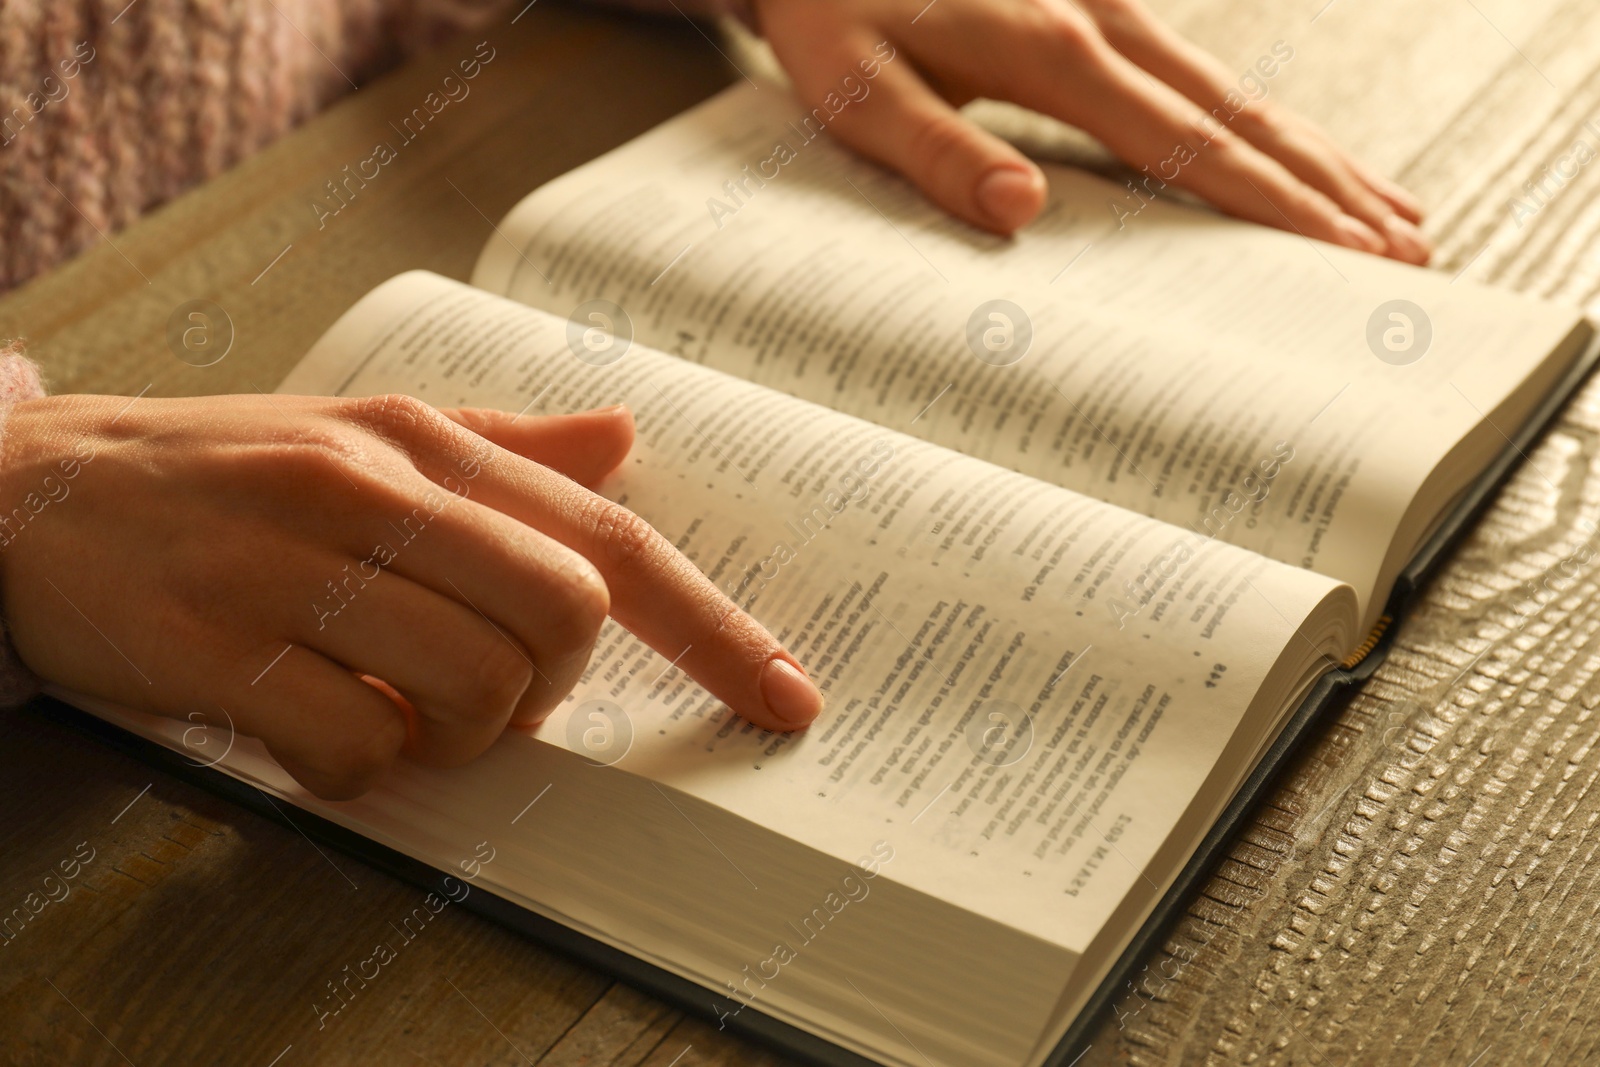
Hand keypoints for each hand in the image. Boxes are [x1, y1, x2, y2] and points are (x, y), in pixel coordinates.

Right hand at [0, 393, 822, 798]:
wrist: (34, 492)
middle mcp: (375, 490)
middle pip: (564, 622)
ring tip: (385, 699)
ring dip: (453, 733)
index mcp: (428, 441)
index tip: (788, 698)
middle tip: (478, 686)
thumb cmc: (231, 476)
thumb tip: (630, 441)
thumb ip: (505, 445)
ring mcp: (295, 565)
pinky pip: (359, 749)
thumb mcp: (368, 435)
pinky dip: (359, 766)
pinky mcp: (221, 644)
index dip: (716, 628)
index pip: (612, 540)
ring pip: (473, 692)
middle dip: (545, 686)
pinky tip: (311, 721)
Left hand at [755, 0, 1429, 262]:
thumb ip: (937, 149)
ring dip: (1318, 157)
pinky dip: (1266, 124)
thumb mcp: (858, 91)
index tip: (1344, 254)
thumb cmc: (834, 11)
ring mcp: (1112, 8)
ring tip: (1392, 215)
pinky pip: (1205, 77)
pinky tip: (1298, 154)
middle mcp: (1104, 22)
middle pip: (1242, 115)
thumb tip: (1021, 212)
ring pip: (1239, 92)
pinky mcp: (1103, 8)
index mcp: (1051, 52)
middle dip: (1329, 189)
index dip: (1270, 203)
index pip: (1185, 143)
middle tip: (1407, 255)